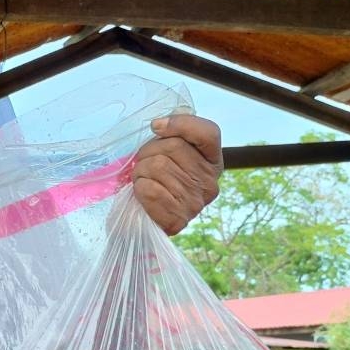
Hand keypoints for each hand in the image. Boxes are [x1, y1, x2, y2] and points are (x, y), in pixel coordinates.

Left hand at [132, 113, 222, 234]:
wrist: (141, 225)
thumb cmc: (154, 183)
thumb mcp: (166, 154)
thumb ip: (170, 137)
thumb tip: (158, 124)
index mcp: (212, 162)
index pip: (209, 133)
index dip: (181, 124)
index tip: (156, 127)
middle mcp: (210, 182)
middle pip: (173, 147)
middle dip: (147, 152)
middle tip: (143, 165)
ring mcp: (195, 202)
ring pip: (156, 166)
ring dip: (139, 171)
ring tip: (142, 180)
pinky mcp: (177, 219)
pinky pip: (149, 189)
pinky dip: (138, 188)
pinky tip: (141, 194)